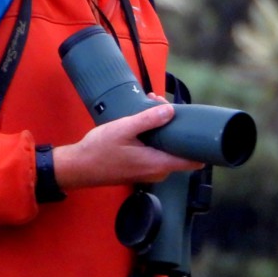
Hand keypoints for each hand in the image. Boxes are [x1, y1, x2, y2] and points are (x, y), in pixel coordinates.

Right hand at [52, 100, 201, 191]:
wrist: (78, 167)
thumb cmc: (99, 150)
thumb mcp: (123, 129)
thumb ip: (148, 120)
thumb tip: (171, 111)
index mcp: (159, 164)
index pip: (194, 160)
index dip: (199, 143)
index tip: (195, 125)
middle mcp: (158, 172)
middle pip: (179, 150)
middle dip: (175, 126)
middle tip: (160, 104)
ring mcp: (149, 172)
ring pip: (166, 150)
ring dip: (162, 130)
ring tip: (148, 108)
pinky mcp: (140, 169)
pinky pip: (156, 153)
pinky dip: (153, 138)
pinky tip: (140, 124)